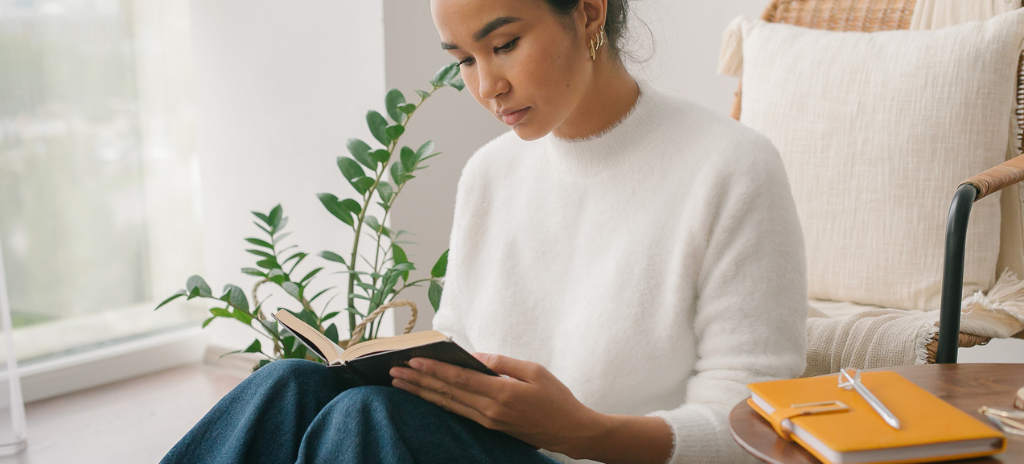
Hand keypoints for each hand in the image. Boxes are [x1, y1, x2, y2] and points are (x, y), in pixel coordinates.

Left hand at [389, 353, 605, 457]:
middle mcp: (490, 411)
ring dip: (423, 393)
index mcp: (502, 394)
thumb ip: (503, 363)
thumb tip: (475, 356)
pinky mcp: (491, 427)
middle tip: (395, 371)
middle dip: (419, 381)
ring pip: (448, 405)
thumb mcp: (535, 372)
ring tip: (401, 383)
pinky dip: (440, 402)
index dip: (434, 369)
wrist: (571, 432)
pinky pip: (459, 412)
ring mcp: (489, 422)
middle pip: (447, 393)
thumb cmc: (557, 398)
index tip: (413, 360)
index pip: (460, 379)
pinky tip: (428, 396)